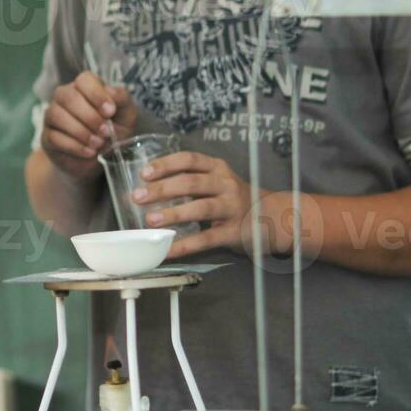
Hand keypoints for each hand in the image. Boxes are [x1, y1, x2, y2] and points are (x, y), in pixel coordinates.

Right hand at [39, 72, 137, 179]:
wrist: (100, 160)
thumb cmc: (114, 131)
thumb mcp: (126, 115)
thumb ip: (121, 99)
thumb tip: (110, 94)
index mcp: (84, 88)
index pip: (84, 80)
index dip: (96, 94)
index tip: (110, 112)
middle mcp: (64, 97)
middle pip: (67, 96)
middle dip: (89, 116)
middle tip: (106, 132)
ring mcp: (52, 116)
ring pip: (57, 115)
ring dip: (81, 132)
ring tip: (98, 144)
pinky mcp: (46, 137)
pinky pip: (54, 137)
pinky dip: (74, 146)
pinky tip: (89, 152)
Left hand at [135, 152, 286, 258]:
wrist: (272, 217)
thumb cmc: (233, 199)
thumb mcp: (217, 181)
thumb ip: (190, 182)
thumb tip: (148, 190)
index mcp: (218, 168)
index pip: (189, 159)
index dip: (165, 164)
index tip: (144, 173)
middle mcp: (226, 184)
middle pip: (191, 182)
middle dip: (162, 189)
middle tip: (138, 197)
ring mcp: (232, 208)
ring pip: (200, 208)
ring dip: (173, 213)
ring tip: (151, 220)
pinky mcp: (235, 232)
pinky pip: (207, 239)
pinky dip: (185, 245)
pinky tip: (167, 250)